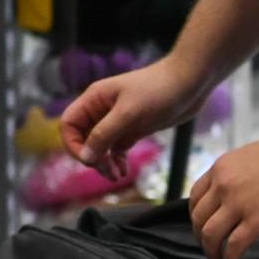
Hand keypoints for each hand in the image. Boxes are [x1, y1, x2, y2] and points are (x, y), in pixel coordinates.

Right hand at [52, 61, 203, 180]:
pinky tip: (124, 171)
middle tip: (107, 171)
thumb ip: (103, 135)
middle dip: (91, 157)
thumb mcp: (128, 114)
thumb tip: (85, 158)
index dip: (73, 145)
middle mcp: (101, 109)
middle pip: (82, 138)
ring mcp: (117, 119)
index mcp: (94, 99)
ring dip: (103, 163)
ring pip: (99, 146)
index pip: (68, 124)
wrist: (191, 82)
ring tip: (116, 176)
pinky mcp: (133, 128)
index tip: (89, 161)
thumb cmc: (158, 91)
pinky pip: (116, 148)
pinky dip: (117, 161)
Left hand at [185, 137, 258, 258]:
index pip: (195, 196)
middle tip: (207, 246)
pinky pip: (234, 245)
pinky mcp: (256, 221)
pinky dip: (228, 258)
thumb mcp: (249, 156)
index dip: (196, 215)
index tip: (201, 225)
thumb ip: (235, 173)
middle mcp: (223, 186)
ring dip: (211, 251)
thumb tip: (233, 190)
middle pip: (199, 218)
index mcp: (221, 169)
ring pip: (211, 235)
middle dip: (200, 236)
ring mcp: (238, 204)